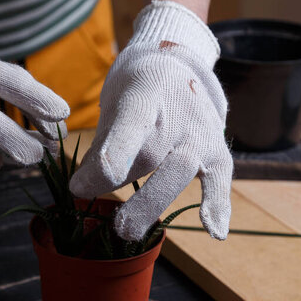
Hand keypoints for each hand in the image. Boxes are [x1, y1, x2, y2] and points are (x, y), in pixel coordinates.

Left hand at [70, 1, 231, 240]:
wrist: (178, 69)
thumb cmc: (136, 94)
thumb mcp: (114, 108)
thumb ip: (104, 146)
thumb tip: (82, 189)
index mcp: (144, 93)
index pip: (130, 125)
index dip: (109, 157)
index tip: (80, 186)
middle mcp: (177, 113)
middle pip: (152, 154)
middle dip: (126, 190)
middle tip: (108, 221)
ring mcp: (201, 133)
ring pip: (180, 169)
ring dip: (153, 202)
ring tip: (128, 232)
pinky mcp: (219, 152)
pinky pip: (220, 180)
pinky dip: (218, 205)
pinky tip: (215, 232)